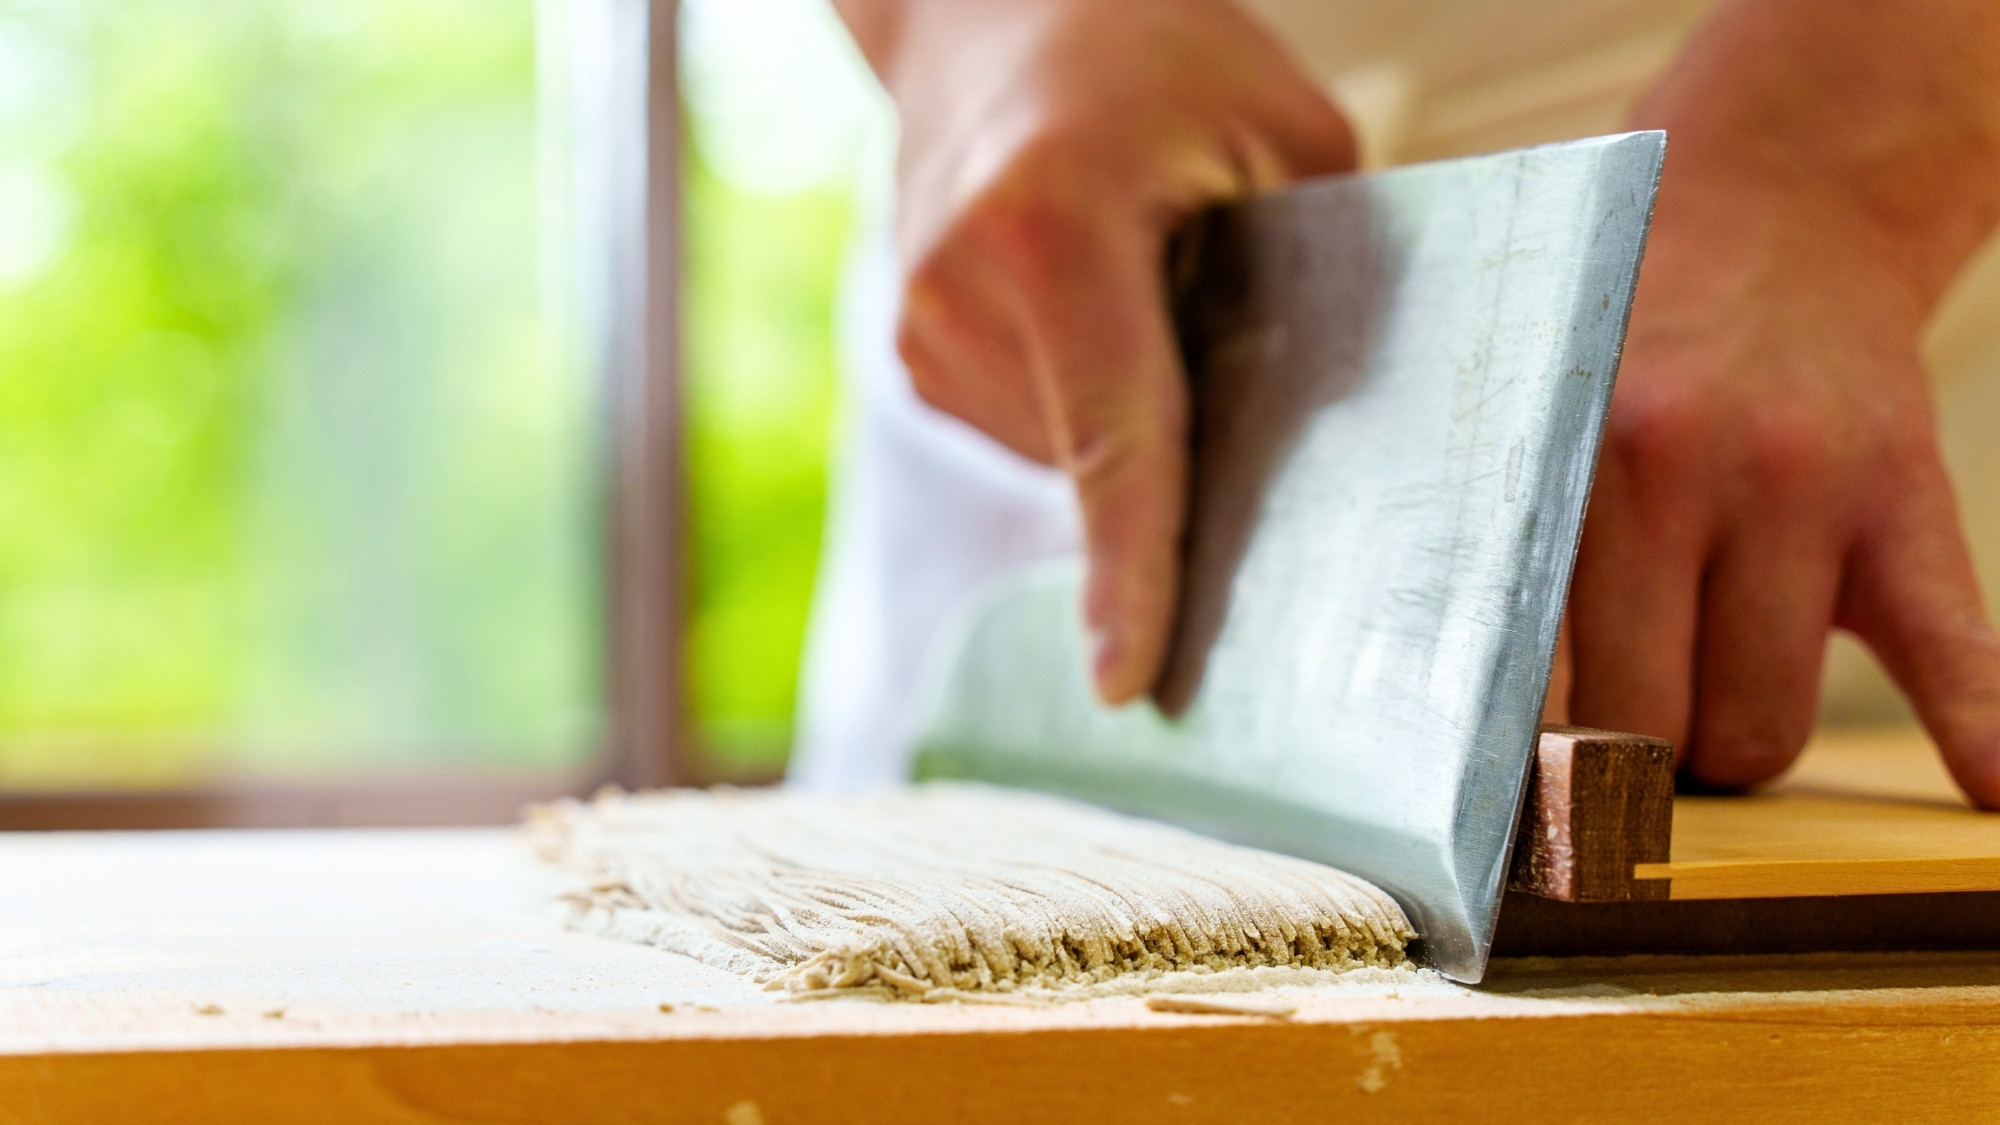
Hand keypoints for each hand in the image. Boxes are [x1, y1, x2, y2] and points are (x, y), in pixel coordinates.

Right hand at [840, 0, 1354, 700]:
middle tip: (1224, 335)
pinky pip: (1033, 435)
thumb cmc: (1150, 49)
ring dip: (1132, 422)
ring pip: (1068, 462)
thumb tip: (1346, 440)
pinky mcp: (913, 358)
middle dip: (1186, 451)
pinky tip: (1101, 314)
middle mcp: (958, 296)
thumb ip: (1323, 276)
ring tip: (1146, 289)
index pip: (1114, 440)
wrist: (987, 7)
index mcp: (1050, 231)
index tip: (1127, 685)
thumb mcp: (1281, 128)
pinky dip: (1087, 406)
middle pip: (1103, 463)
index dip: (1130, 574)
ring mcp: (920, 334)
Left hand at [1554, 0, 1999, 803]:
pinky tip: (1985, 787)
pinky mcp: (1904, 499)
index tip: (1500, 819)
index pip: (1521, 673)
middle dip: (1626, 765)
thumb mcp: (1522, 404)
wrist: (1777, 203)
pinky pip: (1950, 643)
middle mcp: (1674, 473)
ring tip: (1709, 696)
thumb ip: (1481, 535)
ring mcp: (1800, 489)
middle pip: (1641, 727)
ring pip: (1760, 724)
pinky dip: (1976, 724)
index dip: (1514, 766)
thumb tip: (1434, 706)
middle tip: (1614, 736)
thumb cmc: (1611, 331)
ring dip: (1732, 744)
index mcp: (1556, 461)